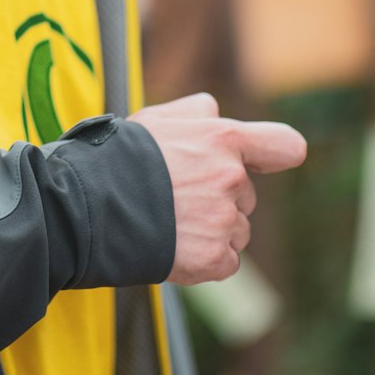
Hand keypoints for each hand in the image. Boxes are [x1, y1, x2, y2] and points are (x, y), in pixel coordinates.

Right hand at [128, 92, 306, 285]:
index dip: (275, 154)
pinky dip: (204, 259)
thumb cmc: (120, 157)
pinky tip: (173, 245)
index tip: (264, 162)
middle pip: (245, 195)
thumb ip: (195, 113)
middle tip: (173, 196)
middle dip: (219, 196)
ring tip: (167, 221)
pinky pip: (225, 261)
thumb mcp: (156, 119)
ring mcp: (225, 220)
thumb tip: (215, 113)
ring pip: (236, 229)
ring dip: (212, 229)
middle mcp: (232, 178)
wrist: (89, 205)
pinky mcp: (215, 258)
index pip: (284, 146)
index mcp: (223, 139)